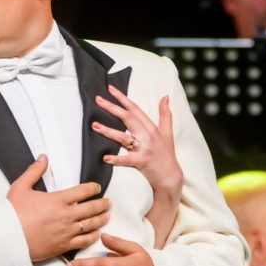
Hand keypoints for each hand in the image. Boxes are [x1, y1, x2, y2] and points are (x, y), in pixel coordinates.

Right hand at [7, 156, 110, 261]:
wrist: (6, 238)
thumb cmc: (12, 214)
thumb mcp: (20, 187)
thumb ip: (34, 171)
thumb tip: (43, 158)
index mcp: (57, 200)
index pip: (83, 191)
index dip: (93, 188)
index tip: (96, 188)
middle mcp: (66, 216)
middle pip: (92, 208)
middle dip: (102, 204)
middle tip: (108, 202)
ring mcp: (66, 232)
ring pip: (91, 225)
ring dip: (101, 219)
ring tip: (106, 216)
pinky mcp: (63, 246)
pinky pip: (84, 241)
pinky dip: (93, 237)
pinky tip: (96, 234)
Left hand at [93, 87, 181, 204]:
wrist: (170, 176)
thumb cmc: (167, 154)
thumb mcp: (168, 132)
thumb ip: (165, 114)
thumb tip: (165, 97)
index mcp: (151, 127)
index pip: (135, 109)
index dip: (122, 98)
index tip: (110, 89)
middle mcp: (147, 135)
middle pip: (127, 118)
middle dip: (112, 108)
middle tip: (98, 99)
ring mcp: (144, 149)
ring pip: (124, 137)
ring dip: (108, 131)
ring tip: (95, 125)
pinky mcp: (141, 162)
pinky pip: (126, 160)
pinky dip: (116, 159)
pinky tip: (106, 157)